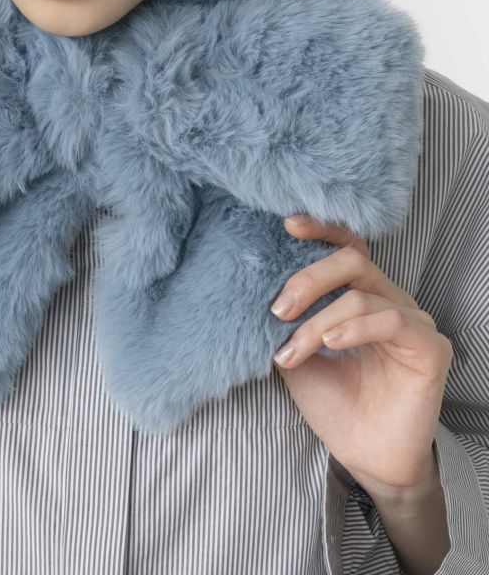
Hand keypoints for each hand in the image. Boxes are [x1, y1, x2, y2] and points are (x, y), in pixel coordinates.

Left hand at [271, 216, 453, 498]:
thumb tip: (251, 287)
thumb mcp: (296, 352)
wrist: (362, 455)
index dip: (320, 230)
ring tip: (292, 350)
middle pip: (352, 260)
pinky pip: (391, 320)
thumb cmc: (332, 402)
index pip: (345, 247)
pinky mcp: (429, 347)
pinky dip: (354, 327)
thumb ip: (286, 319)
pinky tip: (330, 344)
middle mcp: (388, 299)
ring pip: (361, 294)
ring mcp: (412, 320)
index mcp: (359, 294)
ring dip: (319, 320)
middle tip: (278, 309)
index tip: (287, 225)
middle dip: (308, 278)